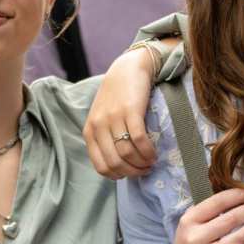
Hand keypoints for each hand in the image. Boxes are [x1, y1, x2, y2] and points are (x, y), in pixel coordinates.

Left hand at [84, 47, 157, 179]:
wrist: (127, 68)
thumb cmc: (116, 96)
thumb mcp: (102, 118)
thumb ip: (104, 139)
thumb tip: (119, 166)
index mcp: (89, 131)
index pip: (101, 166)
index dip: (118, 175)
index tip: (131, 173)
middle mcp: (99, 126)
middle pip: (115, 163)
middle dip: (133, 172)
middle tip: (145, 170)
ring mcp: (114, 118)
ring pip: (128, 154)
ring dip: (142, 163)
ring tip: (151, 161)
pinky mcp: (130, 111)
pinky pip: (139, 140)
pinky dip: (148, 151)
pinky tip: (154, 153)